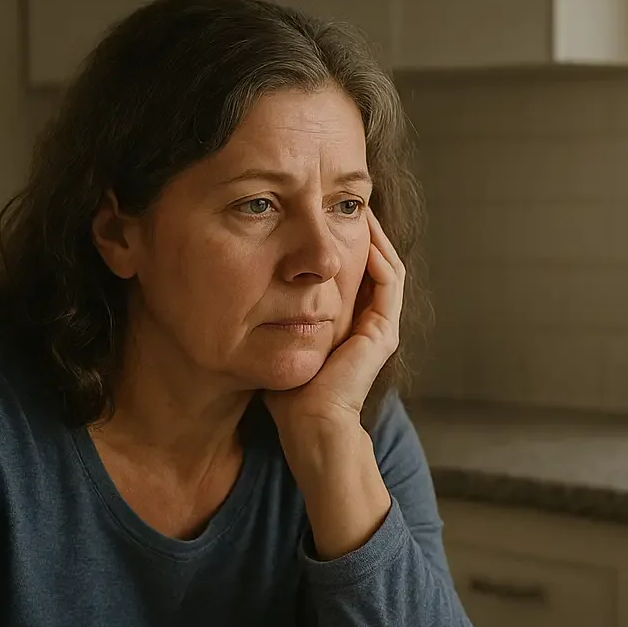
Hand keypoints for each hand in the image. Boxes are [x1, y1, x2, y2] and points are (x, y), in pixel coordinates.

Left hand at [263, 206, 402, 437]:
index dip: (341, 243)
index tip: (320, 216)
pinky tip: (362, 233)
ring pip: (387, 267)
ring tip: (357, 208)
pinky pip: (389, 282)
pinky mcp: (383, 332)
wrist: (308, 424)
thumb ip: (273, 315)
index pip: (353, 274)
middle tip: (345, 202)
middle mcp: (371, 324)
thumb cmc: (287, 394)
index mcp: (350, 326)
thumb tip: (238, 287)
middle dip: (361, 232)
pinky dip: (378, 255)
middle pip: (374, 265)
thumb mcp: (278, 340)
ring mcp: (381, 328)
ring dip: (374, 236)